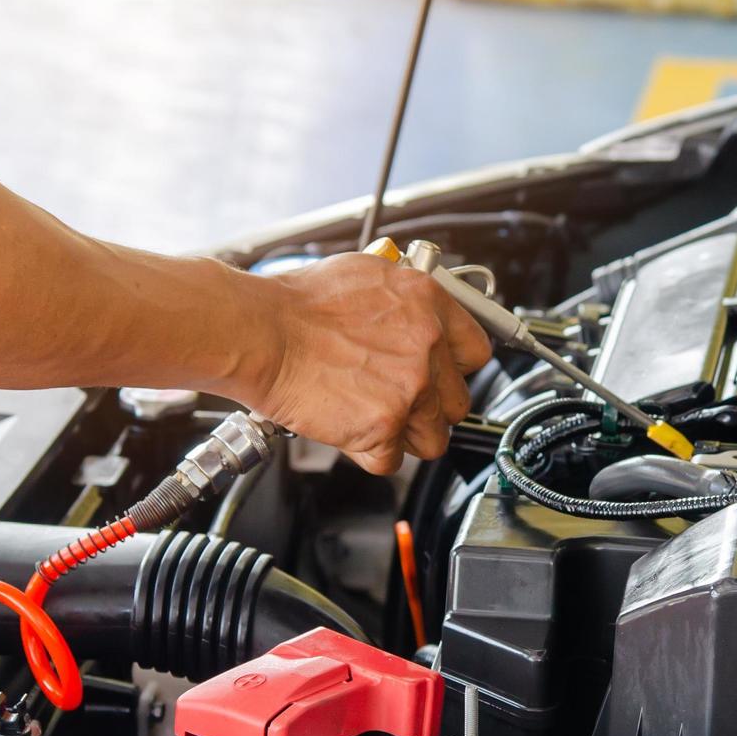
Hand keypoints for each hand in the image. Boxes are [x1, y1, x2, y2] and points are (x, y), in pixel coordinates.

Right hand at [247, 253, 491, 474]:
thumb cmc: (296, 304)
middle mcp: (428, 345)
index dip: (453, 370)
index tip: (439, 377)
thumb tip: (417, 314)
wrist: (261, 332)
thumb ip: (405, 302)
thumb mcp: (367, 276)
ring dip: (404, 435)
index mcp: (429, 304)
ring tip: (370, 417)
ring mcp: (410, 388)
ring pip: (433, 438)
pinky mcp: (385, 425)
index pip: (475, 353)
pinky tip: (348, 429)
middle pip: (457, 401)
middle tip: (395, 400)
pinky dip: (370, 452)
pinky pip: (392, 459)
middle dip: (428, 408)